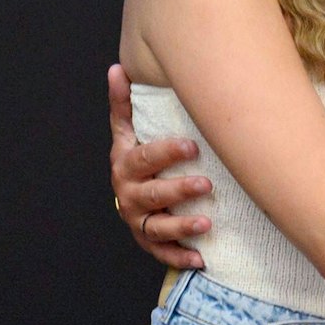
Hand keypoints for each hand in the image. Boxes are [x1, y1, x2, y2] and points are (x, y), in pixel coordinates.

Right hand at [109, 62, 211, 268]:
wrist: (132, 196)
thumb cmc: (139, 157)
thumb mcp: (129, 131)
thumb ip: (124, 105)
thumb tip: (117, 68)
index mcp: (125, 163)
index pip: (143, 157)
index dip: (165, 152)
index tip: (192, 146)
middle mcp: (129, 194)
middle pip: (153, 193)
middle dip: (179, 189)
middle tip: (207, 185)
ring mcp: (138, 220)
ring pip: (158, 226)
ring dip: (182, 226)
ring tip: (207, 223)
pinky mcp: (149, 242)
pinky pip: (163, 253)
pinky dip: (180, 257)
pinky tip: (201, 257)